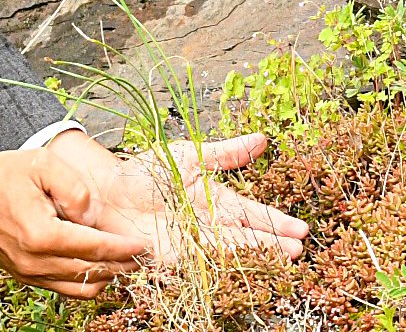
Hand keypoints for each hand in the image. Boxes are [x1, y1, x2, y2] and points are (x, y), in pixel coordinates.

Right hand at [0, 142, 150, 297]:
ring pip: (80, 289)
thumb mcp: (42, 165)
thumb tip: (94, 217)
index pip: (96, 249)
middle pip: (92, 273)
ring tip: (124, 263)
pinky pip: (63, 289)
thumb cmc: (0, 176)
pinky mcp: (23, 276)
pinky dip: (84, 281)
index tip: (145, 246)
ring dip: (106, 277)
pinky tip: (97, 267)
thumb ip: (75, 189)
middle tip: (144, 257)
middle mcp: (35, 262)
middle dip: (122, 266)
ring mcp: (28, 273)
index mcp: (42, 235)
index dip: (124, 249)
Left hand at [41, 128, 309, 267]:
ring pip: (231, 249)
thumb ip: (226, 153)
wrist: (106, 189)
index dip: (274, 222)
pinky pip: (203, 261)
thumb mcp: (191, 156)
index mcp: (215, 199)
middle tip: (298, 249)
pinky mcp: (174, 257)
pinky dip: (224, 263)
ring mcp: (193, 241)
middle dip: (272, 242)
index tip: (300, 229)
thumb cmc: (144, 172)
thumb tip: (262, 140)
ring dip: (256, 254)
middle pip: (246, 235)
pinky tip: (243, 265)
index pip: (251, 213)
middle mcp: (208, 224)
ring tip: (282, 258)